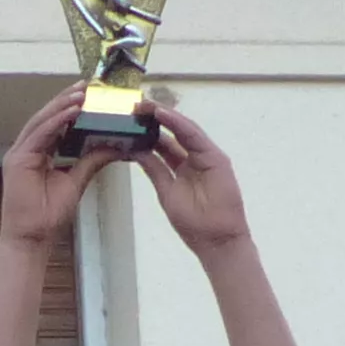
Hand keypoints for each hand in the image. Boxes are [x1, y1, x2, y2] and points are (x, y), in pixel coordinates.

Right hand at [0, 86, 125, 250]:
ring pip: (42, 121)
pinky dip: (56, 121)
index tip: (89, 95)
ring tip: (81, 93)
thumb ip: (91, 161)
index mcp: (38, 153)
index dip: (70, 108)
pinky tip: (72, 111)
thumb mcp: (76, 181)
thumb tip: (115, 145)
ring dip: (61, 105)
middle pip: (47, 118)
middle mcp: (26, 150)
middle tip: (86, 85)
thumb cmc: (49, 216)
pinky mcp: (16, 160)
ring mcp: (19, 154)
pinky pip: (39, 134)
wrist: (33, 238)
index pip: (55, 125)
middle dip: (66, 100)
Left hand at [133, 100, 257, 254]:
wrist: (216, 241)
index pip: (162, 143)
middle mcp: (193, 158)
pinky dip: (179, 124)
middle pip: (172, 132)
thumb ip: (154, 170)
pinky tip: (162, 114)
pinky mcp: (216, 157)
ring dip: (164, 115)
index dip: (146, 131)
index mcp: (181, 167)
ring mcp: (206, 156)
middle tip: (134, 105)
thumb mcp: (166, 192)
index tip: (128, 119)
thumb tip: (136, 152)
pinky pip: (194, 136)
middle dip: (154, 118)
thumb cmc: (194, 224)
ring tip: (145, 104)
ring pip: (183, 129)